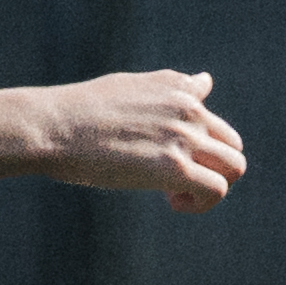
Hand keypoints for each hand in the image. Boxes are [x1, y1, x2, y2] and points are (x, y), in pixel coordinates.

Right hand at [43, 69, 247, 206]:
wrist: (51, 126)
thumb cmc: (79, 110)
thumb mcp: (132, 86)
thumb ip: (173, 88)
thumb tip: (205, 81)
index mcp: (179, 89)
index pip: (215, 123)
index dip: (199, 149)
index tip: (166, 158)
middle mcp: (189, 110)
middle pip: (232, 146)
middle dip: (211, 168)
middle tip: (175, 182)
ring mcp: (184, 138)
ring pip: (234, 168)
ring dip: (211, 187)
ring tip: (174, 194)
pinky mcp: (174, 168)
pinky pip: (216, 190)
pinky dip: (202, 203)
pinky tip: (172, 202)